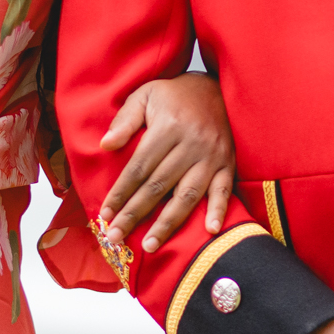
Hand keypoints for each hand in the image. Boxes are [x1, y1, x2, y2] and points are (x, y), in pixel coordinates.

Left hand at [99, 73, 237, 253]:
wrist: (214, 88)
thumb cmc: (173, 95)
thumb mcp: (145, 95)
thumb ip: (125, 120)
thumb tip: (105, 145)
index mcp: (168, 127)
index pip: (139, 167)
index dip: (121, 192)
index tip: (105, 214)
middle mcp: (191, 143)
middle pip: (158, 186)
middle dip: (135, 214)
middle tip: (116, 236)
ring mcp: (212, 156)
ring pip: (188, 195)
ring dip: (168, 223)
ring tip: (150, 245)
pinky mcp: (227, 164)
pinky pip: (224, 190)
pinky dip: (219, 210)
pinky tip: (210, 230)